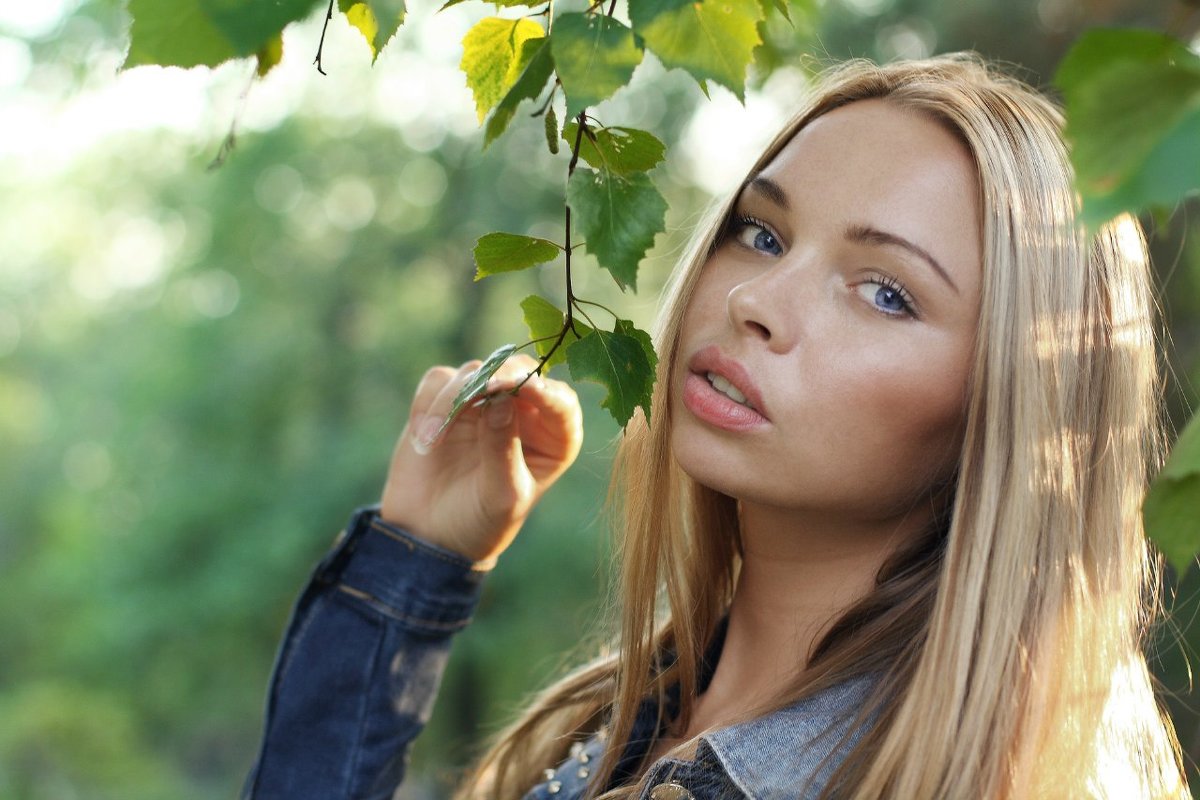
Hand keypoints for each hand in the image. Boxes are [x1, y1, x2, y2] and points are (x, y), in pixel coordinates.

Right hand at [380, 354, 583, 564]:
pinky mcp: (448, 400)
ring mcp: (485, 402)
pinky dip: (428, 403)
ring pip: (475, 371)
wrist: (431, 535)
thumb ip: (504, 449)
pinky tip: (424, 439)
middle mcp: (525, 412)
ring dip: (452, 399)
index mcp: (554, 438)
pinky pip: (440, 381)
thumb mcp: (501, 495)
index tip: (521, 386)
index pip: (561, 402)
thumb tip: (502, 399)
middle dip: (497, 376)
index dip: (544, 389)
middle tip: (475, 391)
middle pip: (519, 370)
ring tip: (433, 440)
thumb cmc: (481, 521)